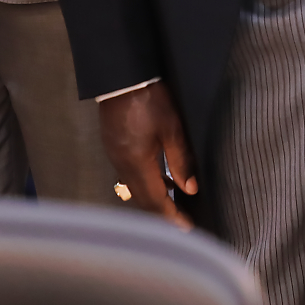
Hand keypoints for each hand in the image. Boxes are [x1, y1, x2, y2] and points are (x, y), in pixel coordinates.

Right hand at [98, 82, 198, 227]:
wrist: (121, 77)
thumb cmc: (149, 101)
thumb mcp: (171, 130)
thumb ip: (180, 162)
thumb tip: (190, 189)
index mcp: (137, 164)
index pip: (155, 201)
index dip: (172, 216)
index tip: (187, 227)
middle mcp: (122, 166)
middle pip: (142, 199)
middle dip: (162, 213)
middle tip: (181, 221)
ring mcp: (115, 157)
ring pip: (135, 188)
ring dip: (154, 197)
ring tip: (175, 199)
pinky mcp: (113, 146)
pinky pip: (129, 174)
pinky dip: (145, 182)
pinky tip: (159, 176)